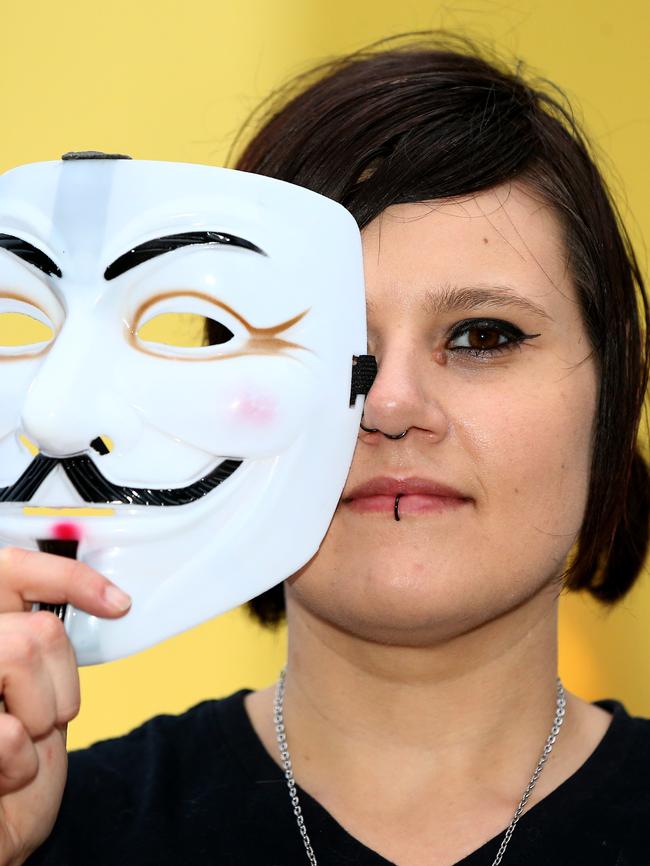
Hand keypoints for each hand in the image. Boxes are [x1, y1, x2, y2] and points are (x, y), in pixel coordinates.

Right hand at [0, 547, 130, 864]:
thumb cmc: (12, 762)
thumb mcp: (37, 691)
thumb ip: (41, 641)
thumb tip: (107, 599)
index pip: (11, 568)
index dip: (69, 577)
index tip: (118, 604)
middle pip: (35, 628)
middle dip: (60, 679)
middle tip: (45, 717)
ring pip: (22, 654)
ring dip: (41, 713)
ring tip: (20, 741)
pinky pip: (8, 729)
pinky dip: (21, 760)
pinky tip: (4, 773)